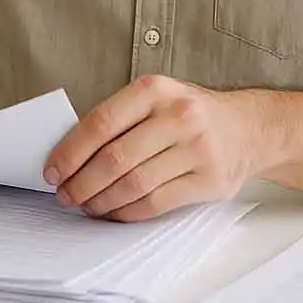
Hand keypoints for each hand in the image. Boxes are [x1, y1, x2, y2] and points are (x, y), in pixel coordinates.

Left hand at [43, 75, 260, 221]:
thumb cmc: (191, 114)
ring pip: (134, 184)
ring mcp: (196, 149)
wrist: (249, 127)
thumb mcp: (158, 98)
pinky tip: (114, 212)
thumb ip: (121, 118)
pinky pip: (156, 203)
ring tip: (86, 206)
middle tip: (65, 195)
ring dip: (101, 201)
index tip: (52, 170)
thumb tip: (70, 155)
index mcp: (155, 90)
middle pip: (115, 158)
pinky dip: (128, 212)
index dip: (70, 152)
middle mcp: (178, 116)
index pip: (101, 123)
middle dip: (81, 183)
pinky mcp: (209, 180)